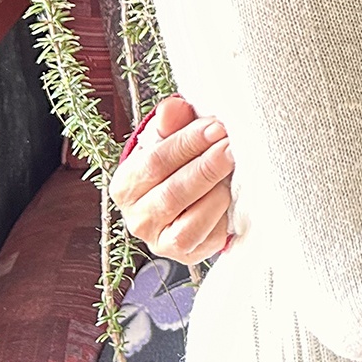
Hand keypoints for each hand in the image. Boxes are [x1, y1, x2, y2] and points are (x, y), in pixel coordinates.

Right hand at [109, 94, 235, 262]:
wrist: (189, 196)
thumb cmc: (178, 162)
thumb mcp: (171, 137)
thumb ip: (171, 122)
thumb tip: (173, 108)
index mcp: (126, 185)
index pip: (155, 162)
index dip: (188, 143)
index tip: (217, 127)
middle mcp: (137, 218)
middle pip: (173, 193)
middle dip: (207, 167)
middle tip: (232, 147)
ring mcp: (160, 241)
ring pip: (188, 222)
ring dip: (217, 192)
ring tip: (236, 169)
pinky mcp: (185, 254)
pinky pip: (206, 238)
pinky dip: (222, 217)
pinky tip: (234, 196)